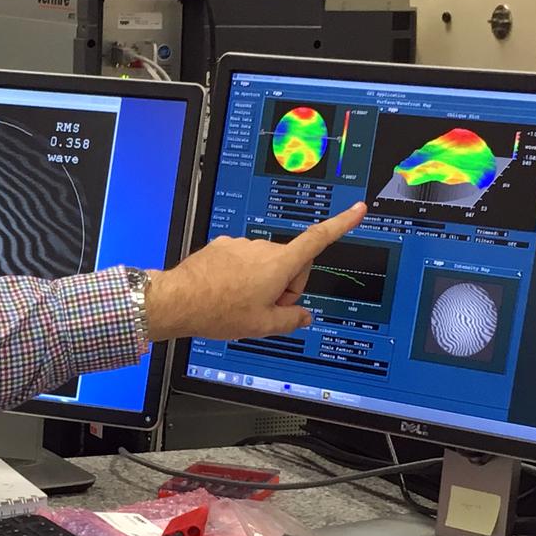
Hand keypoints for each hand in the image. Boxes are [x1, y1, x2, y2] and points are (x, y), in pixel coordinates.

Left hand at [144, 203, 367, 340]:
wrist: (179, 301)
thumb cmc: (219, 311)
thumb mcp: (263, 326)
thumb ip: (291, 320)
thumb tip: (304, 316)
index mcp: (279, 264)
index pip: (318, 239)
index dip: (342, 224)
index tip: (356, 209)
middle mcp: (261, 248)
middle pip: (289, 264)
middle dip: (284, 284)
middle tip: (264, 308)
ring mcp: (240, 245)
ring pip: (264, 263)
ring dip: (260, 281)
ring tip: (239, 302)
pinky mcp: (222, 246)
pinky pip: (242, 260)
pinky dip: (239, 275)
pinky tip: (225, 291)